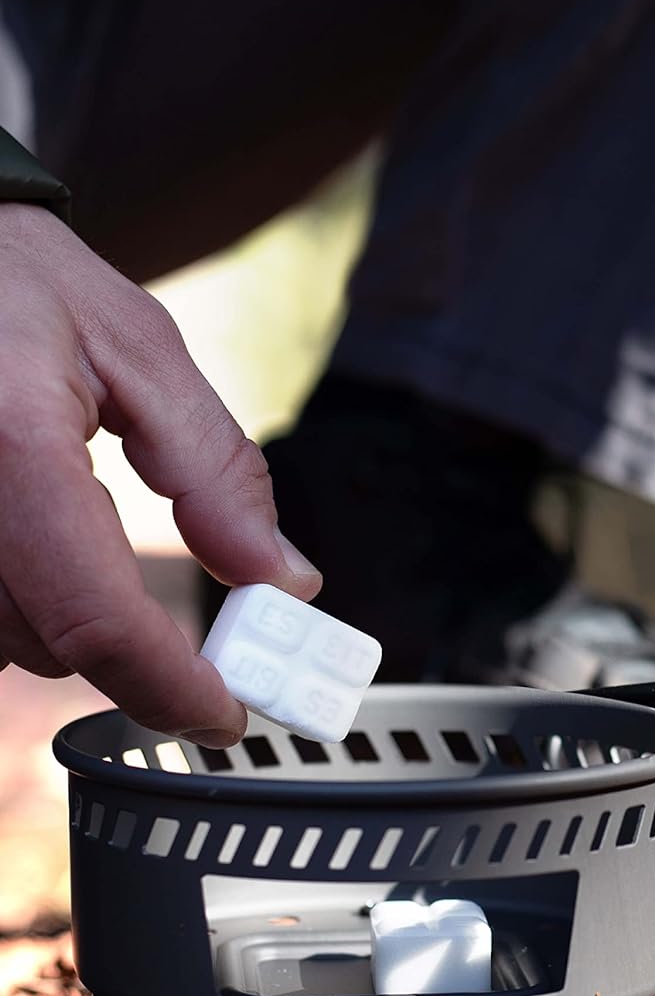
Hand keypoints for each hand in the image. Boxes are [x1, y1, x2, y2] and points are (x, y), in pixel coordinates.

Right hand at [0, 202, 320, 744]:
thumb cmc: (17, 280)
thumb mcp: (142, 353)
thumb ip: (216, 474)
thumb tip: (285, 581)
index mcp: (13, 447)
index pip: (97, 618)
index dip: (170, 687)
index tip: (226, 715)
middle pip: (48, 646)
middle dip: (131, 646)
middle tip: (195, 626)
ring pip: (1, 644)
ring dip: (69, 626)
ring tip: (92, 551)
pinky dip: (22, 603)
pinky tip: (41, 555)